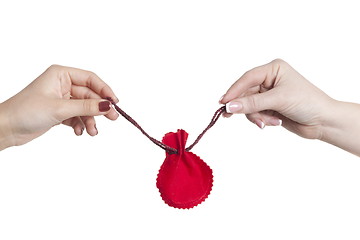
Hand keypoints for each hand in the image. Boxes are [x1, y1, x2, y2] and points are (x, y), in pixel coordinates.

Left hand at [0, 65, 118, 149]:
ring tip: (92, 132)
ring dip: (90, 120)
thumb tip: (108, 105)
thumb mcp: (60, 108)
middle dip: (99, 108)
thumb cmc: (26, 111)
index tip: (115, 102)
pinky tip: (78, 132)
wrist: (6, 128)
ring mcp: (62, 99)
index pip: (90, 79)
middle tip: (112, 118)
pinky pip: (77, 116)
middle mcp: (63, 84)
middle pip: (89, 95)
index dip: (104, 90)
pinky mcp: (60, 112)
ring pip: (85, 108)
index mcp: (61, 75)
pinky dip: (80, 124)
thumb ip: (86, 107)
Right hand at [220, 59, 359, 155]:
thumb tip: (229, 106)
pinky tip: (273, 122)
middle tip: (229, 116)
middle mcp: (269, 80)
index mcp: (273, 69)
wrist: (323, 121)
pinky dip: (261, 119)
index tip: (223, 102)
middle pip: (245, 93)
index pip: (248, 78)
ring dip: (257, 116)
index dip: (234, 90)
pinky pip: (254, 113)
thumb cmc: (308, 102)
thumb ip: (252, 103)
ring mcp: (268, 94)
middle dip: (247, 107)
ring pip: (248, 106)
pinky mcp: (269, 107)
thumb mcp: (278, 100)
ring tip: (268, 122)